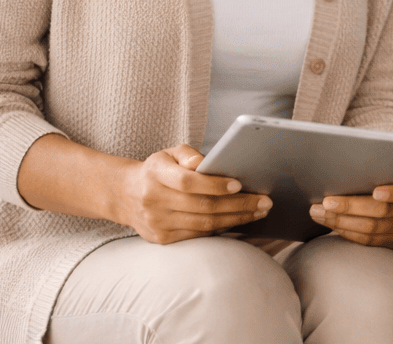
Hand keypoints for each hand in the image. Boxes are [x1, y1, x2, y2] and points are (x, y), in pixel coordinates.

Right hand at [111, 145, 271, 243]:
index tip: (239, 184)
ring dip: (235, 219)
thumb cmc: (159, 170)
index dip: (215, 184)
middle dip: (238, 205)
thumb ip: (188, 154)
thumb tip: (204, 161)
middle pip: (202, 206)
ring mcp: (157, 223)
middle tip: (264, 201)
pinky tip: (239, 221)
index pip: (188, 182)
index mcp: (155, 175)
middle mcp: (154, 201)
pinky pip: (197, 235)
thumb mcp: (169, 153)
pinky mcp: (162, 238)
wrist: (127, 195)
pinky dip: (221, 229)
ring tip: (258, 212)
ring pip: (203, 224)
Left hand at [311, 171, 392, 248]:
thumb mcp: (390, 168)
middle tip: (325, 202)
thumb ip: (377, 168)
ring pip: (370, 229)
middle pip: (380, 212)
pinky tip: (331, 223)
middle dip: (350, 207)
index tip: (376, 192)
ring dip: (340, 221)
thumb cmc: (388, 175)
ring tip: (319, 212)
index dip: (392, 193)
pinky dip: (346, 231)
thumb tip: (346, 166)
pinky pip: (367, 241)